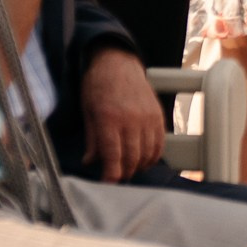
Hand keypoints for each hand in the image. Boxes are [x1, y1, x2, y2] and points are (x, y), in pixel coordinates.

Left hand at [79, 48, 165, 181]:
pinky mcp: (158, 115)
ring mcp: (148, 117)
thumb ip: (92, 139)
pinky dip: (153, 156)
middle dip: (124, 173)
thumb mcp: (87, 111)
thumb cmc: (97, 86)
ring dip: (138, 166)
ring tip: (129, 169)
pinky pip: (160, 143)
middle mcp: (131, 120)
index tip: (108, 184)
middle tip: (116, 176)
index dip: (111, 176)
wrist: (118, 62)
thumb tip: (90, 161)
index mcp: (109, 119)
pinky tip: (144, 159)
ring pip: (147, 153)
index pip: (113, 156)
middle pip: (132, 158)